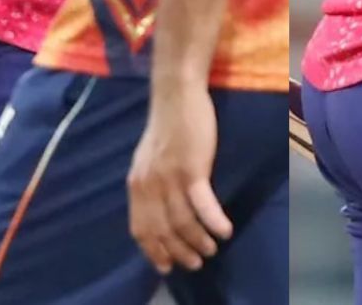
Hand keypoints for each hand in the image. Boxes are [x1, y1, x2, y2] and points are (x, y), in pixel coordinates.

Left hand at [128, 78, 231, 273]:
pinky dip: (213, 222)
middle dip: (179, 252)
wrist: (177, 95)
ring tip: (211, 249)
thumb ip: (150, 186)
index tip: (167, 266)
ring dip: (198, 241)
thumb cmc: (167, 126)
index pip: (140, 229)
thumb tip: (158, 214)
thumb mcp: (147, 161)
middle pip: (162, 231)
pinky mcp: (192, 169)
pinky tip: (224, 231)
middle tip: (195, 263)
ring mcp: (170, 178)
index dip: (153, 251)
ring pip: (183, 222)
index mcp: (136, 185)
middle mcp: (149, 186)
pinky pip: (203, 205)